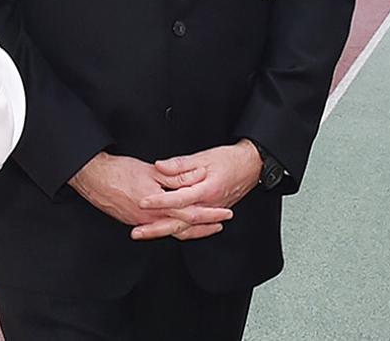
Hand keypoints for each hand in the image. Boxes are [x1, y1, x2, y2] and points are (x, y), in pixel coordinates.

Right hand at [69, 153, 233, 241]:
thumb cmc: (119, 172)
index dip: (209, 213)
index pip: (191, 213)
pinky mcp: (135, 222)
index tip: (224, 213)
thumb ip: (175, 176)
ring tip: (206, 229)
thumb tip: (195, 178)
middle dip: (205, 227)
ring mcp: (142, 223)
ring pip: (171, 231)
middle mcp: (151, 218)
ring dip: (191, 231)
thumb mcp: (152, 170)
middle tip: (221, 224)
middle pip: (184, 227)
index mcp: (158, 205)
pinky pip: (159, 229)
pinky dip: (174, 229)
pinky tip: (180, 226)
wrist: (94, 179)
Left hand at [140, 142, 262, 239]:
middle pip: (179, 222)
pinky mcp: (212, 214)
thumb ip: (180, 164)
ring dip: (164, 233)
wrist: (252, 166)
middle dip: (156, 229)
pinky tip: (167, 233)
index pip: (178, 199)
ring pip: (185, 228)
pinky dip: (180, 232)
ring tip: (145, 233)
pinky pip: (194, 228)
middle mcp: (209, 205)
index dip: (159, 201)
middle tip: (137, 231)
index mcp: (206, 190)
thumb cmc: (230, 160)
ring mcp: (211, 212)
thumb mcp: (204, 156)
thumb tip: (160, 166)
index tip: (142, 202)